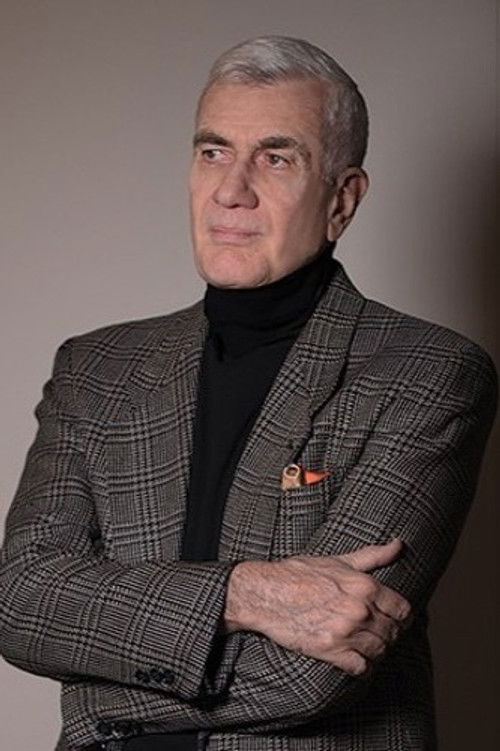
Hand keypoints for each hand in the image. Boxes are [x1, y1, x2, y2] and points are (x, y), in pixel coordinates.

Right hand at [225, 539, 410, 674]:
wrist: (264, 593)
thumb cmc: (299, 573)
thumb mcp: (338, 560)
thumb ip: (372, 555)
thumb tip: (398, 544)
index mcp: (364, 585)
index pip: (402, 610)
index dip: (400, 616)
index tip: (392, 617)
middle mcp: (359, 609)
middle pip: (393, 632)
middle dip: (387, 633)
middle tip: (376, 631)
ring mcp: (346, 632)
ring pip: (379, 651)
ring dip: (376, 650)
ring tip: (365, 645)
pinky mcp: (330, 651)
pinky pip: (361, 668)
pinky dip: (362, 667)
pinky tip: (355, 658)